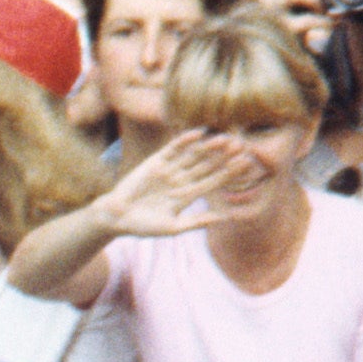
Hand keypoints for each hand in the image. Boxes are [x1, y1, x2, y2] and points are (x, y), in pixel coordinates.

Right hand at [96, 130, 235, 239]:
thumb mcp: (172, 228)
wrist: (116, 217)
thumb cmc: (142, 226)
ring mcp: (170, 169)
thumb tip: (224, 219)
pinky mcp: (156, 161)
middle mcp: (181, 180)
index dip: (229, 172)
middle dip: (223, 157)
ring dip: (208, 147)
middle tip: (240, 146)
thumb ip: (197, 222)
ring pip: (194, 155)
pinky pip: (174, 147)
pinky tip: (200, 133)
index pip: (213, 181)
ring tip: (224, 139)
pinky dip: (185, 140)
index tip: (246, 164)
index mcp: (187, 195)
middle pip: (207, 165)